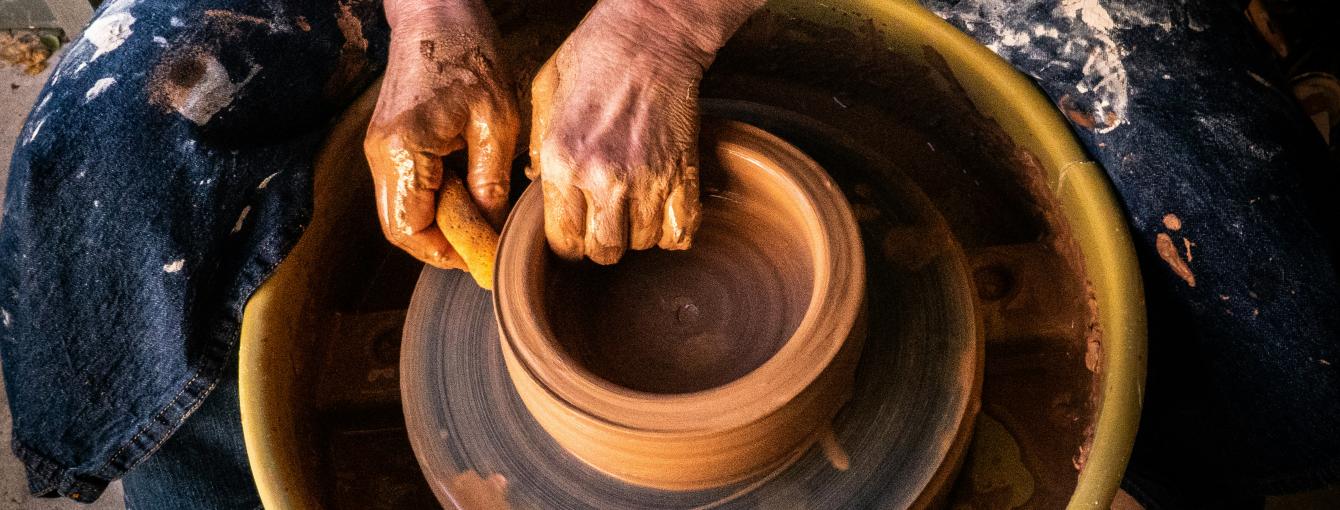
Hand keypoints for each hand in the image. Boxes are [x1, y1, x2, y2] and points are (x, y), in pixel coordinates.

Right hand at [365, 0, 518, 272]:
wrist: (436, 10)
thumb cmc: (469, 54)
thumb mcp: (496, 122)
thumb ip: (490, 183)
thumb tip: (491, 230)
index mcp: (404, 151)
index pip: (411, 231)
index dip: (446, 254)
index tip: (482, 257)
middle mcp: (381, 155)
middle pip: (401, 228)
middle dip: (442, 243)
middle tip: (484, 241)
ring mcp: (380, 148)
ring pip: (403, 211)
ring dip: (440, 221)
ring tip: (481, 210)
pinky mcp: (389, 141)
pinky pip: (408, 188)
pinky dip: (436, 199)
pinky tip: (468, 185)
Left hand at [528, 0, 762, 264]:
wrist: (650, 35)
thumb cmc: (593, 57)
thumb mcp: (544, 95)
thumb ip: (537, 148)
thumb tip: (536, 186)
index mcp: (562, 161)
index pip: (562, 242)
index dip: (568, 243)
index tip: (574, 231)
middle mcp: (603, 178)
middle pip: (604, 252)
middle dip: (602, 244)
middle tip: (604, 221)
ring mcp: (647, 179)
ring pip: (642, 244)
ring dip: (637, 234)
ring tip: (632, 207)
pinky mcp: (683, 173)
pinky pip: (681, 232)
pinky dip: (673, 231)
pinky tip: (662, 212)